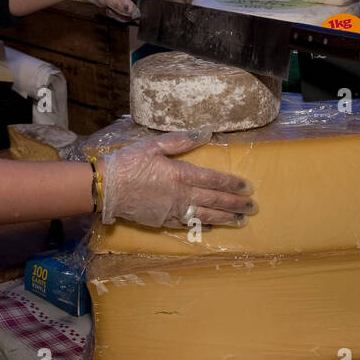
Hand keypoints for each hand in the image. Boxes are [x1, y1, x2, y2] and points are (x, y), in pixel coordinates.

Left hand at [76, 0, 150, 19]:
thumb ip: (125, 6)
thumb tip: (137, 14)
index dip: (149, 7)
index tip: (142, 18)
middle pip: (140, 5)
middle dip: (127, 13)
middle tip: (114, 12)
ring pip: (133, 9)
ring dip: (121, 13)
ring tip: (110, 9)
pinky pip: (126, 8)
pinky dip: (118, 11)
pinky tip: (110, 8)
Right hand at [98, 129, 256, 228]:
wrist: (107, 188)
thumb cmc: (129, 162)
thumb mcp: (153, 145)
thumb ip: (180, 141)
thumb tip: (204, 133)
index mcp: (181, 174)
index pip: (214, 180)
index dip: (232, 184)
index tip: (247, 186)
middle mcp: (181, 195)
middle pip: (215, 200)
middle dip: (236, 204)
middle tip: (253, 207)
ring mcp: (173, 210)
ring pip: (206, 216)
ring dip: (226, 218)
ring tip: (241, 220)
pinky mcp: (163, 221)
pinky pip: (188, 225)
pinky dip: (204, 226)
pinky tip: (214, 226)